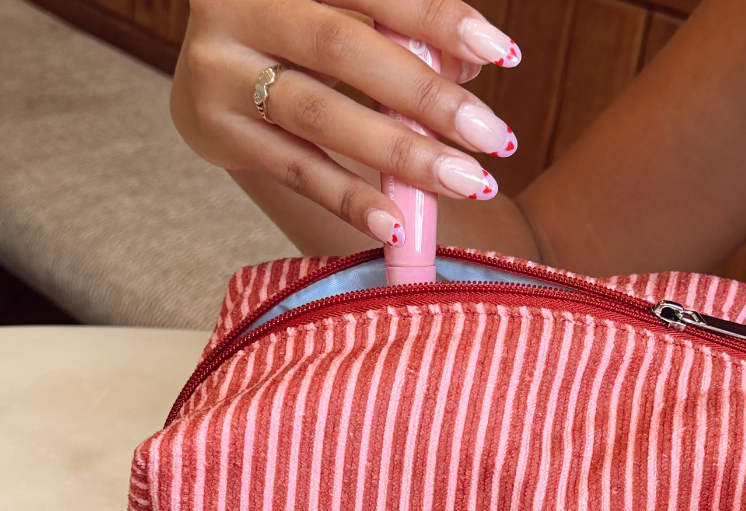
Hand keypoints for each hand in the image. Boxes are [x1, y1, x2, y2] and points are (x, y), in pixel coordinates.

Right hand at [171, 0, 520, 245]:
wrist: (213, 68)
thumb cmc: (300, 36)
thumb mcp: (347, 17)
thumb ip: (404, 33)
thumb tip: (469, 68)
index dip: (438, 18)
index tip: (503, 53)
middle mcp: (241, 3)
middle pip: (345, 48)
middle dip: (428, 97)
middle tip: (493, 137)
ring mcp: (219, 68)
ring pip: (320, 114)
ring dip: (401, 154)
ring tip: (468, 183)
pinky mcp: (214, 130)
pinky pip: (294, 169)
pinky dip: (348, 199)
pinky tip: (395, 224)